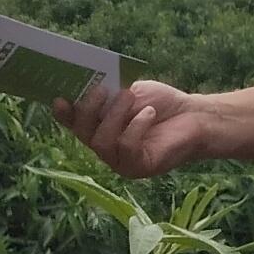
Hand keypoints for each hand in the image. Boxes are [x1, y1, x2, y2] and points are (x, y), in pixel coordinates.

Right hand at [73, 78, 213, 181]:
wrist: (194, 116)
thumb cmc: (160, 103)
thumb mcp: (131, 91)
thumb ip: (109, 93)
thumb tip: (87, 85)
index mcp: (99, 126)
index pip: (74, 123)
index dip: (64, 114)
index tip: (59, 99)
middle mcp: (105, 147)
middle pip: (83, 134)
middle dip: (88, 110)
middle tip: (101, 90)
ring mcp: (120, 161)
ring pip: (102, 142)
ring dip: (115, 116)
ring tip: (130, 96)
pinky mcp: (138, 168)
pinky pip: (126, 148)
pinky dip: (136, 126)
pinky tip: (149, 113)